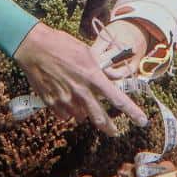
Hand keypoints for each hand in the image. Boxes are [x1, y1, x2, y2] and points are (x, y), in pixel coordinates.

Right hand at [14, 22, 148, 135]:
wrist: (33, 47)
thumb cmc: (60, 44)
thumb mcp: (86, 52)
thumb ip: (98, 69)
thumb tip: (109, 79)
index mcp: (92, 76)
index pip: (117, 99)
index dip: (132, 112)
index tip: (142, 121)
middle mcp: (81, 91)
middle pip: (100, 117)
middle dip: (109, 127)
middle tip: (114, 131)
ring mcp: (65, 99)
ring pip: (81, 117)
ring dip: (84, 113)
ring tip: (81, 103)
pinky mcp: (51, 103)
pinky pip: (65, 115)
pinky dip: (68, 111)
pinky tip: (65, 99)